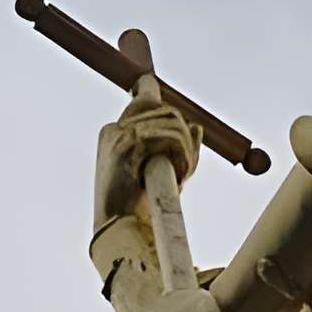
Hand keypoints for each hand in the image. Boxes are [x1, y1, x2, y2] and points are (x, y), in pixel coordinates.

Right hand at [94, 97, 203, 225]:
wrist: (121, 228)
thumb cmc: (140, 206)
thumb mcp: (162, 173)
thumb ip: (177, 149)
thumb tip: (197, 126)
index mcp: (116, 133)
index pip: (142, 100)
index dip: (149, 90)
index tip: (148, 83)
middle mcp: (114, 129)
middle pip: (163, 109)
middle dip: (184, 135)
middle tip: (188, 164)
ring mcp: (118, 135)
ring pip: (170, 121)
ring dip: (186, 148)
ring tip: (183, 174)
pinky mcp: (125, 145)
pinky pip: (166, 136)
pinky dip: (182, 154)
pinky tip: (180, 173)